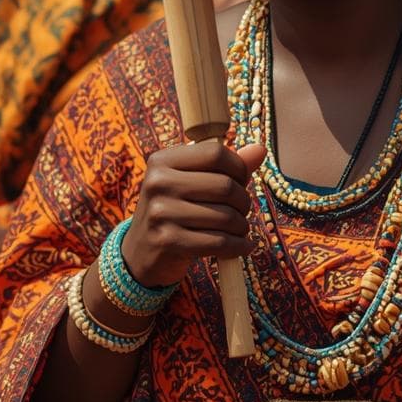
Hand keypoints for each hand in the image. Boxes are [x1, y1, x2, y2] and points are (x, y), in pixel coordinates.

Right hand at [120, 141, 266, 287]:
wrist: (141, 252)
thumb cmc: (174, 210)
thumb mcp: (190, 182)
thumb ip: (224, 166)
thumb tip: (259, 149)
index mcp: (162, 160)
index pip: (216, 153)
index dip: (238, 168)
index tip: (240, 182)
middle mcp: (158, 183)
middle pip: (225, 186)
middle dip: (244, 202)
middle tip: (241, 211)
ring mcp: (160, 213)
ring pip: (226, 217)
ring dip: (242, 227)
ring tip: (239, 230)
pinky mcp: (168, 241)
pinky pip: (219, 242)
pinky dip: (238, 246)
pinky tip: (241, 246)